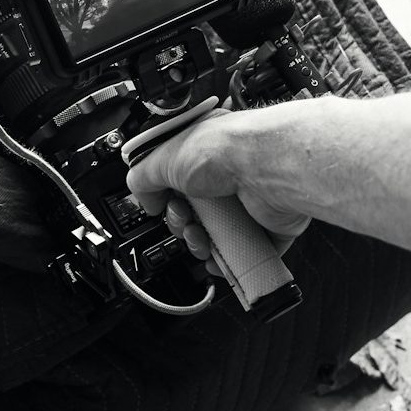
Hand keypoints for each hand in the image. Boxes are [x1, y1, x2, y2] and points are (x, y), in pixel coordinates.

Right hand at [125, 109, 311, 264]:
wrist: (264, 168)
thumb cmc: (223, 150)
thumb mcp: (162, 157)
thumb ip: (142, 178)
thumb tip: (144, 200)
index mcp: (202, 150)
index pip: (175, 178)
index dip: (164, 196)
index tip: (159, 204)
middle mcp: (226, 172)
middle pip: (192, 210)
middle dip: (180, 223)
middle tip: (184, 217)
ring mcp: (247, 199)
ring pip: (215, 233)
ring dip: (200, 243)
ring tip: (201, 237)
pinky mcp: (267, 224)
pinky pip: (245, 250)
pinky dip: (228, 260)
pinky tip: (217, 258)